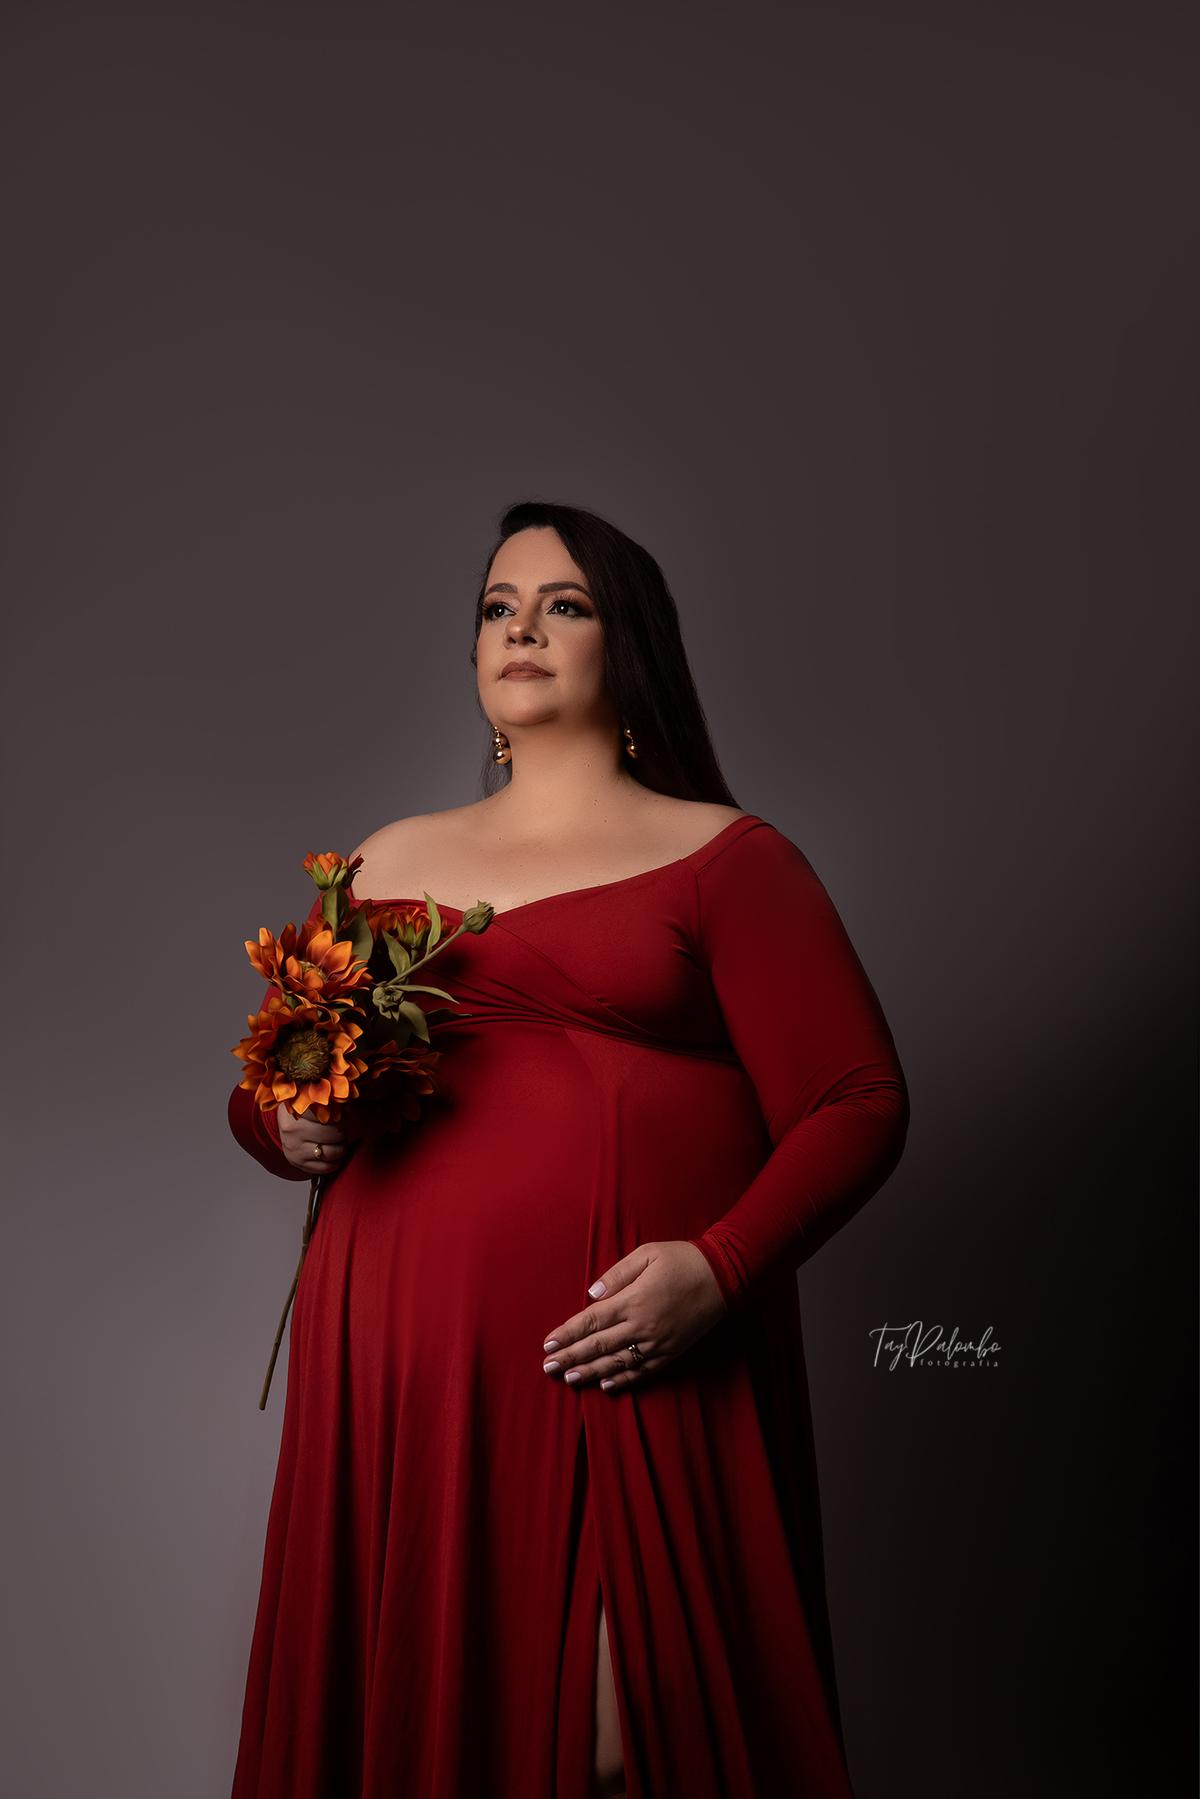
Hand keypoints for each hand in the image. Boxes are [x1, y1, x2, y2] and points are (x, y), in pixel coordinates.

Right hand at [277, 1104, 356, 1173]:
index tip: (349, 1114)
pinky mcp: (297, 1163)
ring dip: (343, 1148)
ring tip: (344, 1142)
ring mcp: (294, 1149)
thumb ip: (332, 1102)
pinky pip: (325, 1167)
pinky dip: (337, 1162)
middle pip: (332, 1134)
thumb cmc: (304, 1112)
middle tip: (349, 1129)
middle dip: (345, 1132)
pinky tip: (338, 1154)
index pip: (329, 1113)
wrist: (285, 1125)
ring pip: (330, 1153)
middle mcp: (293, 1130)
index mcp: (298, 1110)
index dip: (344, 1114)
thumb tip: (356, 1107)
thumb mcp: (313, 1101)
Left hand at [542, 1241, 725, 1393]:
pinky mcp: (671, 1352)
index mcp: (633, 1299)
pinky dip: (623, 1379)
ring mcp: (657, 1342)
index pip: (591, 1321)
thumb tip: (592, 1295)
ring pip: (617, 1362)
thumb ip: (616, 1275)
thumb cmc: (681, 1260)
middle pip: (599, 1345)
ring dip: (590, 1372)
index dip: (568, 1334)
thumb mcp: (646, 1254)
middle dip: (571, 1357)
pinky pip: (642, 1370)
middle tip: (548, 1367)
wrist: (723, 1276)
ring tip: (569, 1379)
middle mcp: (642, 1325)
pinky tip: (605, 1384)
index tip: (548, 1344)